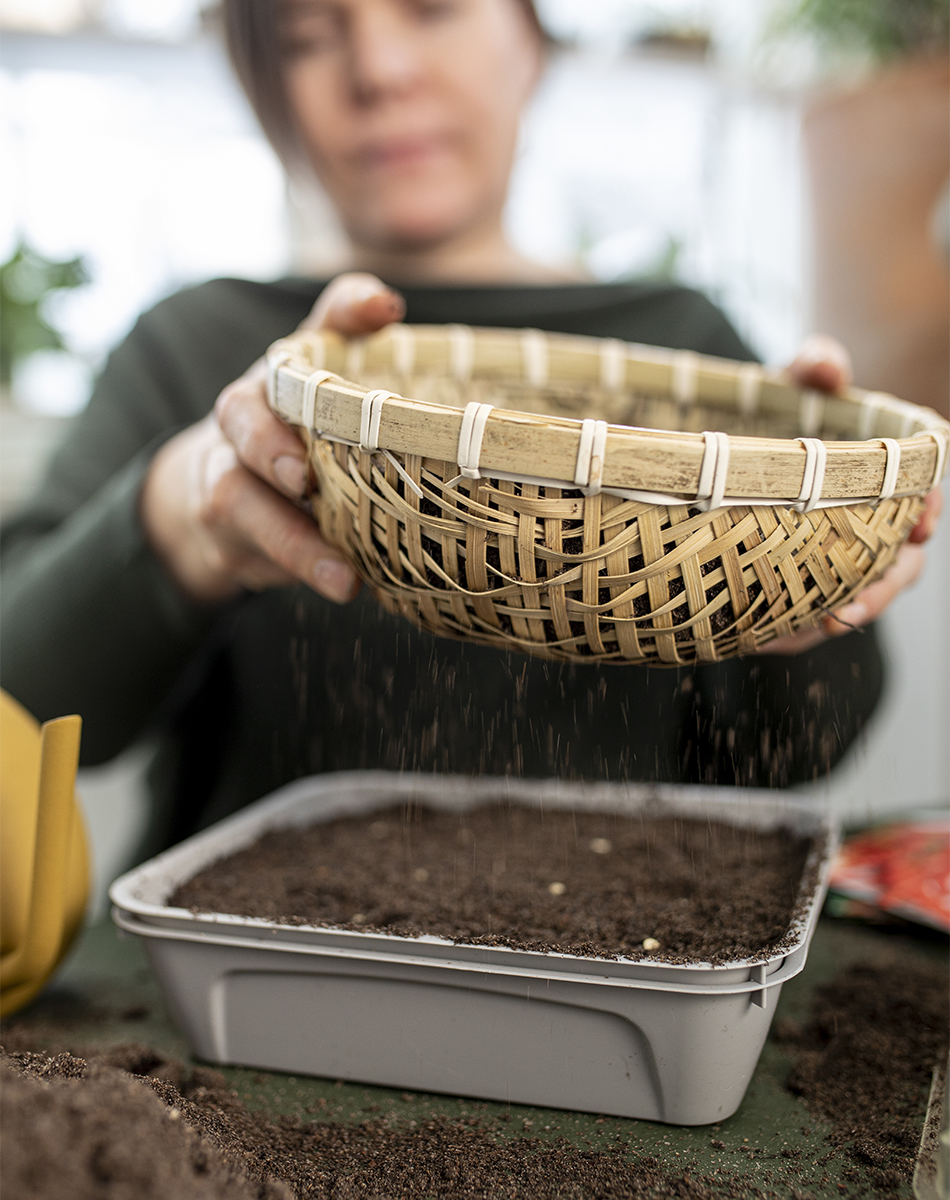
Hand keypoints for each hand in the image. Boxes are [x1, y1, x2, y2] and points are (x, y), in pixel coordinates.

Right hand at [140, 273, 404, 604]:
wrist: (211, 501)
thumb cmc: (289, 437)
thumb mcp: (320, 390)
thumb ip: (350, 339)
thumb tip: (385, 303)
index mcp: (276, 374)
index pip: (308, 329)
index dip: (345, 314)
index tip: (383, 313)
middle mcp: (241, 418)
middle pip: (241, 415)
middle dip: (270, 443)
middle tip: (303, 475)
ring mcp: (226, 478)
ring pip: (239, 500)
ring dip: (291, 537)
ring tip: (342, 576)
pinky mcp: (230, 535)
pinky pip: (256, 553)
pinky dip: (297, 568)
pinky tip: (342, 584)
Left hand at [758, 334, 942, 654]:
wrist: (740, 437)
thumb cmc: (781, 407)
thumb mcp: (794, 382)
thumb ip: (815, 365)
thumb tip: (824, 366)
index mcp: (886, 474)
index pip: (924, 495)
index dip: (927, 513)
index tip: (922, 527)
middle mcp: (871, 519)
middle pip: (897, 563)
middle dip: (881, 589)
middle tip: (852, 609)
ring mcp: (839, 553)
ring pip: (855, 595)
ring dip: (836, 618)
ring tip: (807, 632)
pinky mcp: (802, 576)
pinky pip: (806, 610)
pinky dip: (792, 628)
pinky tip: (766, 639)